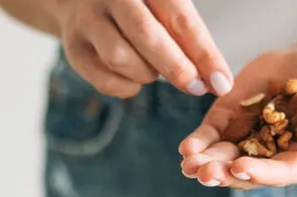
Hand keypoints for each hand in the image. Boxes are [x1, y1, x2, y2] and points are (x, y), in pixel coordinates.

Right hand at [52, 0, 232, 98]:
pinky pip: (106, 80)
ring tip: (154, 69)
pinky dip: (127, 87)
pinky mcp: (74, 48)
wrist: (83, 0)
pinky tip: (134, 77)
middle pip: (146, 36)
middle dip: (176, 68)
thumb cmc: (141, 7)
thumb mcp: (168, 8)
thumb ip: (190, 39)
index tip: (222, 82)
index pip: (180, 18)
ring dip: (147, 74)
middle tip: (196, 87)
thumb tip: (216, 81)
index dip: (204, 54)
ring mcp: (87, 20)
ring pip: (121, 59)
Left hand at [179, 48, 296, 188]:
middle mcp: (272, 156)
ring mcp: (248, 140)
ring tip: (189, 164)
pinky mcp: (231, 120)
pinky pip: (212, 136)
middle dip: (224, 173)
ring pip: (223, 158)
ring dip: (205, 164)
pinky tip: (186, 149)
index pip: (281, 173)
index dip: (260, 173)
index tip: (241, 168)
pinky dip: (198, 143)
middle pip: (246, 173)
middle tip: (205, 173)